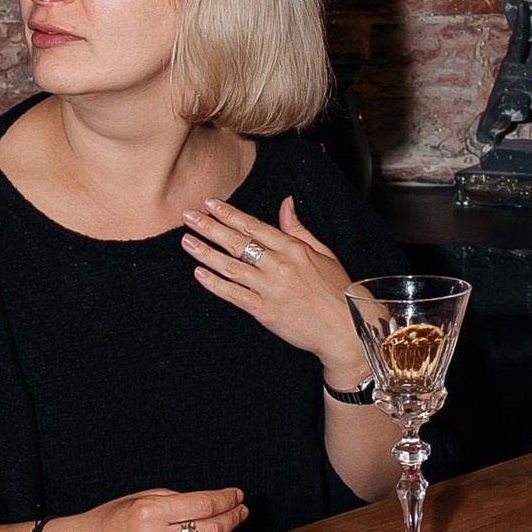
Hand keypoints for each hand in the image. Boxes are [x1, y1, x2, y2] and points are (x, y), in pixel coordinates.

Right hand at [51, 487, 247, 531]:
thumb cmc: (113, 520)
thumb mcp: (141, 499)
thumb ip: (178, 501)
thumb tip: (218, 503)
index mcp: (148, 513)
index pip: (204, 505)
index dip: (227, 499)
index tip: (238, 495)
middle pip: (212, 530)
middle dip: (233, 518)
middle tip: (240, 511)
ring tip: (225, 528)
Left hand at [183, 192, 361, 388]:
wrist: (345, 328)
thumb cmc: (337, 290)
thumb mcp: (324, 253)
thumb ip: (299, 229)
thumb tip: (285, 203)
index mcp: (294, 249)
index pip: (254, 226)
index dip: (230, 214)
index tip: (211, 204)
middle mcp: (280, 266)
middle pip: (238, 242)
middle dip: (210, 227)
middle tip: (188, 216)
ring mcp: (270, 289)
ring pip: (231, 267)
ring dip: (205, 252)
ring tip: (187, 241)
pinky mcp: (265, 312)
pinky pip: (234, 295)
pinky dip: (214, 284)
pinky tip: (199, 273)